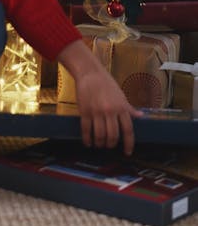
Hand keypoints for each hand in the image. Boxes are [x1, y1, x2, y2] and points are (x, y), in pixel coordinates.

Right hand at [58, 39, 142, 154]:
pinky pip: (86, 129)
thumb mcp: (121, 95)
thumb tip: (140, 116)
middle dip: (111, 145)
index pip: (128, 130)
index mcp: (122, 107)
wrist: (90, 73)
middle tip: (109, 146)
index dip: (128, 144)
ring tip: (99, 144)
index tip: (128, 152)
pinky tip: (88, 142)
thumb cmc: (106, 83)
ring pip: (100, 135)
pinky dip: (87, 139)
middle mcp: (111, 111)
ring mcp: (97, 111)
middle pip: (113, 135)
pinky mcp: (85, 111)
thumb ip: (129, 108)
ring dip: (100, 143)